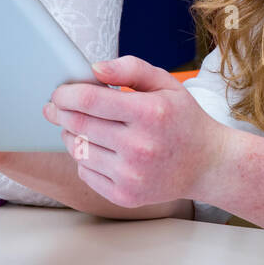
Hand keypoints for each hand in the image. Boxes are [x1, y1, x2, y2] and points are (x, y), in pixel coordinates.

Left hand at [45, 56, 230, 208]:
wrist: (207, 165)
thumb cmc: (183, 119)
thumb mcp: (166, 84)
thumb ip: (130, 69)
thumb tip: (94, 68)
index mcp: (150, 113)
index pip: (89, 100)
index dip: (66, 94)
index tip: (59, 92)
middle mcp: (140, 147)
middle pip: (78, 125)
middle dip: (60, 113)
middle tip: (56, 107)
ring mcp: (132, 176)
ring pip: (78, 150)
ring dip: (70, 134)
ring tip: (79, 126)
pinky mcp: (125, 196)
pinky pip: (85, 172)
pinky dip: (83, 158)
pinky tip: (97, 149)